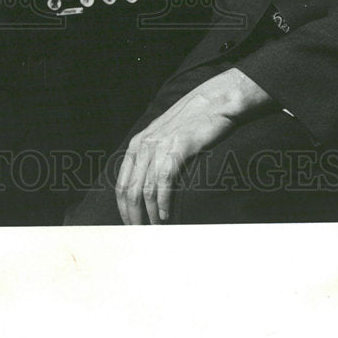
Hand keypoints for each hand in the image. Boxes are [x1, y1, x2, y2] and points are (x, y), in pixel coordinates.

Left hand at [115, 68, 272, 224]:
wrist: (215, 101)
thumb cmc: (193, 122)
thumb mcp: (164, 137)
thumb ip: (153, 157)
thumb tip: (149, 188)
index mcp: (138, 144)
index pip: (122, 184)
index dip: (124, 210)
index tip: (131, 227)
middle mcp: (144, 145)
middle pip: (131, 191)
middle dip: (134, 218)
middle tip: (142, 237)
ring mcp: (161, 145)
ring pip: (147, 189)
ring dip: (149, 215)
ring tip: (156, 232)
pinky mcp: (179, 147)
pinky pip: (165, 180)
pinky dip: (164, 201)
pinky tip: (166, 215)